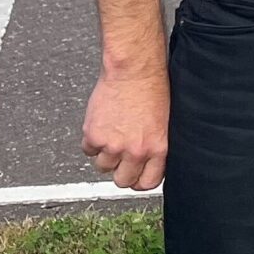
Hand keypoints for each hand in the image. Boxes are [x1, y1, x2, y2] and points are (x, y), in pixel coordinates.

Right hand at [82, 63, 169, 190]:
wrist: (134, 70)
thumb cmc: (152, 88)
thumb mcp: (164, 122)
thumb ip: (155, 145)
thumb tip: (147, 162)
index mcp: (157, 148)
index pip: (148, 183)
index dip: (140, 180)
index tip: (137, 175)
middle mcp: (135, 151)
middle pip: (122, 181)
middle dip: (120, 171)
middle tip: (121, 157)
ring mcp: (113, 145)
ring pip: (102, 167)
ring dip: (105, 154)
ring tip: (113, 134)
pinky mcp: (94, 136)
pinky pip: (88, 150)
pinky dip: (92, 141)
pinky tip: (102, 125)